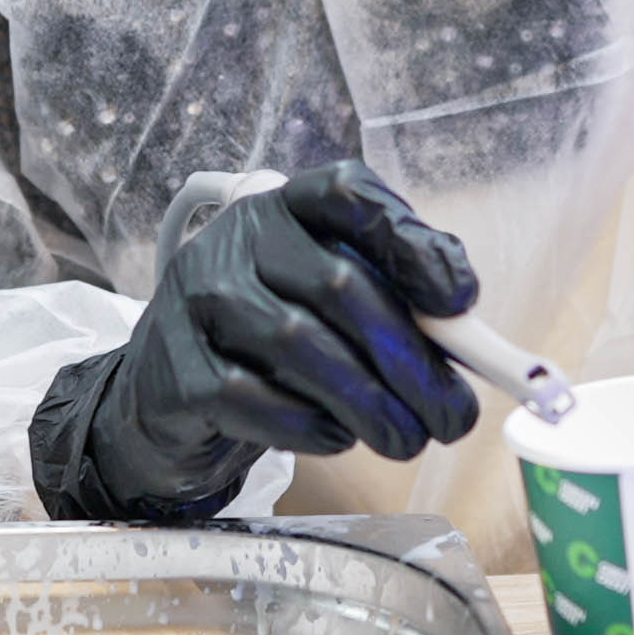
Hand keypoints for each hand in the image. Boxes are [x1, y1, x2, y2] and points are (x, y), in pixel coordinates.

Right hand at [27, 162, 481, 521]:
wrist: (167, 391)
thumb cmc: (272, 340)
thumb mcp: (331, 298)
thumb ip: (397, 294)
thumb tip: (466, 325)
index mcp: (287, 206)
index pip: (349, 195)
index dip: (412, 243)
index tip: (461, 302)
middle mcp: (237, 239)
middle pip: (339, 285)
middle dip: (411, 360)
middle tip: (452, 416)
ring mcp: (197, 299)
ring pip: (300, 344)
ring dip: (370, 403)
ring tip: (406, 439)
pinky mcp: (176, 368)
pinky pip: (255, 398)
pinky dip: (310, 426)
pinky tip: (337, 437)